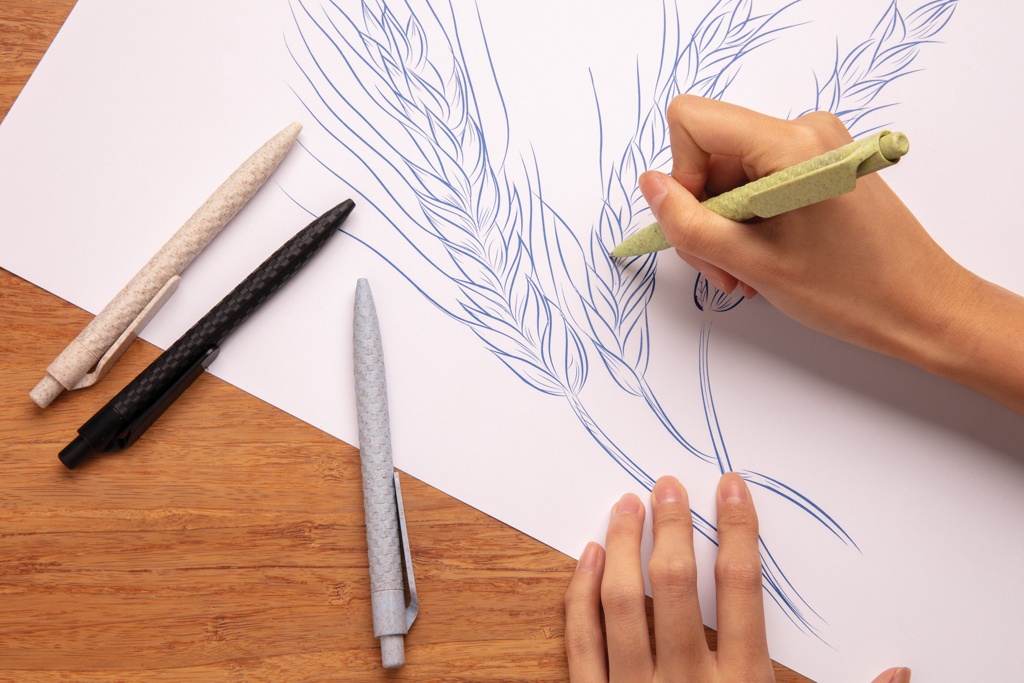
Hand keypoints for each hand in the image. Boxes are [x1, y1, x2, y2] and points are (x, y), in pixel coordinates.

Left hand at [563, 473, 909, 682]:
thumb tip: (902, 673)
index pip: (745, 592)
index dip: (739, 532)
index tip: (731, 488)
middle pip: (678, 587)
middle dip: (675, 528)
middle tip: (669, 483)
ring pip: (623, 603)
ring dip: (622, 547)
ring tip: (627, 505)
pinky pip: (580, 640)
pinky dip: (581, 593)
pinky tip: (588, 556)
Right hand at [639, 95, 1023, 413]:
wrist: (922, 307)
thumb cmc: (851, 291)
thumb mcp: (752, 262)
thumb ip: (689, 222)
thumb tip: (650, 185)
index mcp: (790, 144)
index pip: (693, 121)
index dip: (681, 175)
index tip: (699, 223)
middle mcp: (805, 130)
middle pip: (711, 154)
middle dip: (703, 214)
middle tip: (722, 270)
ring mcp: (817, 146)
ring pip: (732, 174)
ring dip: (726, 228)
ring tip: (744, 274)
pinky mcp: (822, 165)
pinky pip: (760, 181)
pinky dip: (749, 222)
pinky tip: (763, 261)